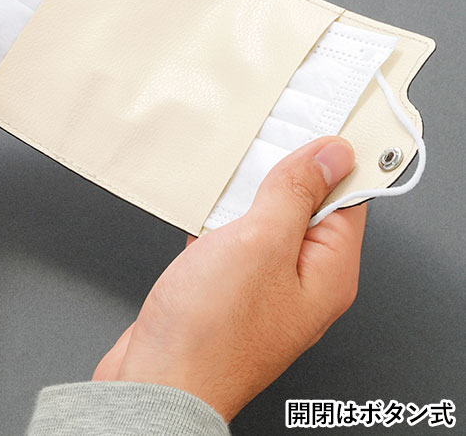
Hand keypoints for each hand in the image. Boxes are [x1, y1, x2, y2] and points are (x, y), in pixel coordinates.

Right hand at [94, 136, 365, 421]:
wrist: (157, 380)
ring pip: (264, 220)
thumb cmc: (210, 332)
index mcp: (327, 272)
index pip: (348, 199)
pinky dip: (220, 219)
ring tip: (227, 173)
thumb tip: (331, 156)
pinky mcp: (229, 286)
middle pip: (305, 207)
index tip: (313, 126)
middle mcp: (301, 280)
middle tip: (262, 142)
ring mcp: (263, 284)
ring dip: (246, 196)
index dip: (333, 159)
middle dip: (283, 173)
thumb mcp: (260, 244)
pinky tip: (203, 207)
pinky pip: (234, 238)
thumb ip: (296, 195)